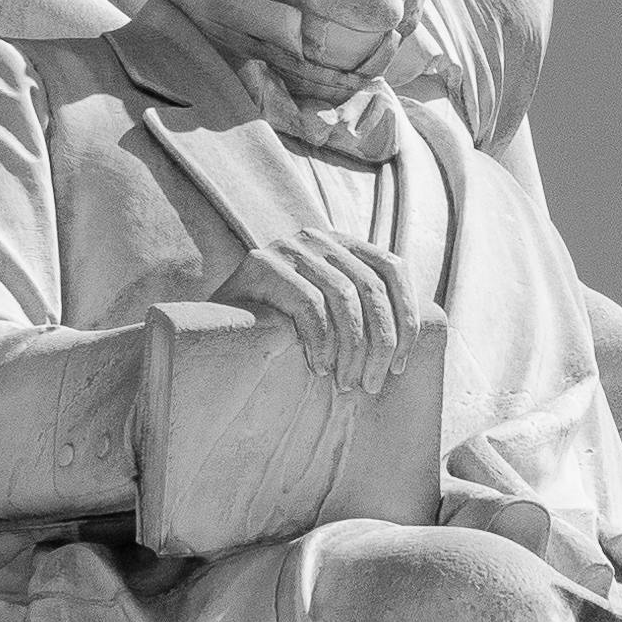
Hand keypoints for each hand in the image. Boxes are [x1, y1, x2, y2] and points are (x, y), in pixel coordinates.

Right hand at [224, 227, 418, 395]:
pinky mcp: (262, 263)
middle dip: (382, 342)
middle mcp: (319, 237)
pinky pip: (309, 305)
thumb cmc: (279, 329)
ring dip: (352, 348)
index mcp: (343, 244)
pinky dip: (320, 341)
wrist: (213, 326)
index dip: (408, 316)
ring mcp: (290, 246)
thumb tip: (408, 347)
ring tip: (346, 382)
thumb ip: (361, 313)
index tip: (403, 363)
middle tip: (374, 384)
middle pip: (372, 287)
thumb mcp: (328, 314)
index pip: (394, 268)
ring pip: (344, 297)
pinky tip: (317, 368)